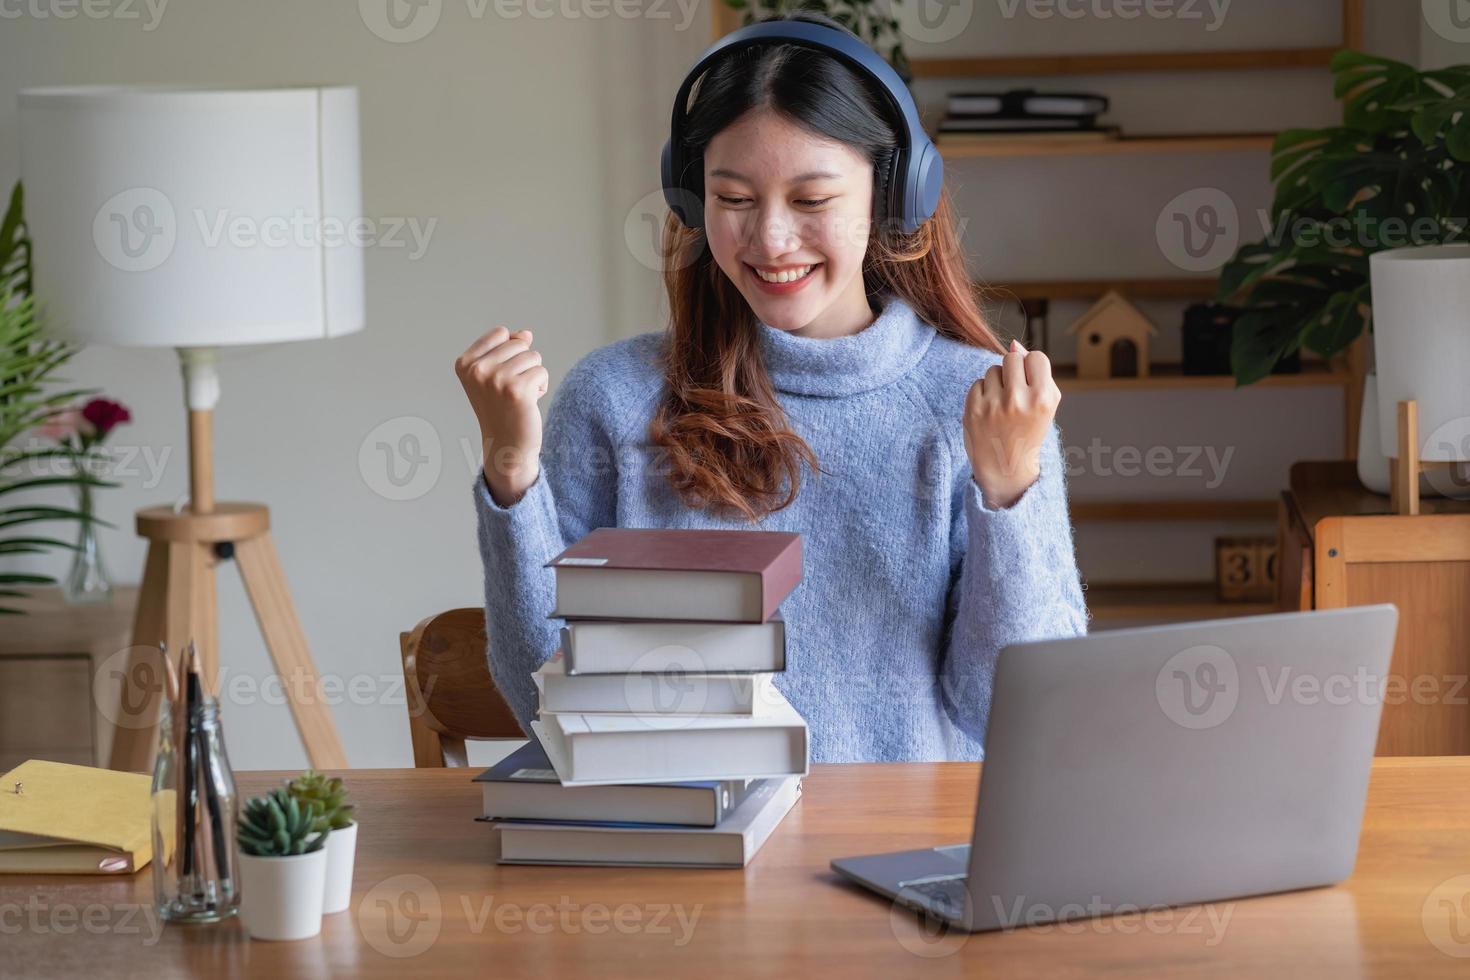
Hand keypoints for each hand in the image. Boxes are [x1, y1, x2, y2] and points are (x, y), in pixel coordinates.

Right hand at [455, 326, 548, 506]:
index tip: (500, 376)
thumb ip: (509, 348)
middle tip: (511, 390)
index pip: (501, 333)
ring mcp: (495, 379)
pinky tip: (529, 403)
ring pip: (533, 356)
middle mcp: (477, 370)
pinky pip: (542, 372)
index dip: (510, 351)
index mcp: (465, 363)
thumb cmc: (503, 408)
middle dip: (523, 364)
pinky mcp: (517, 390)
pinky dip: (541, 386)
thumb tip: (526, 333)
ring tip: (520, 396)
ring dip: (533, 376)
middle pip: (519, 344)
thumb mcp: (497, 373)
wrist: (507, 445)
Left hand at [962, 339, 1060, 509]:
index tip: (1031, 384)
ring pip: (993, 369)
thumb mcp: (1044, 403)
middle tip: (1015, 393)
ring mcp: (994, 405)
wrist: (1006, 466)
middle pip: (1012, 358)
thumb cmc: (1029, 429)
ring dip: (997, 382)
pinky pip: (978, 382)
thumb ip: (1035, 371)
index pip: (1036, 357)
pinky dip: (983, 393)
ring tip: (1003, 405)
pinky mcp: (974, 410)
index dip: (1032, 367)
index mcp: (1043, 399)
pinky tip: (989, 412)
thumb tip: (1013, 344)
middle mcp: (1019, 401)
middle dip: (1013, 371)